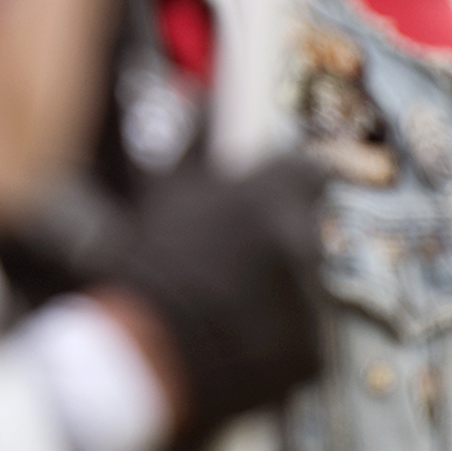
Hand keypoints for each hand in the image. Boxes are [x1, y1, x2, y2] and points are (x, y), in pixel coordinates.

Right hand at [98, 151, 330, 443]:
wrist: (140, 358)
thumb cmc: (141, 268)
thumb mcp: (158, 193)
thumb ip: (188, 139)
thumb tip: (198, 92)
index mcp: (271, 196)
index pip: (307, 173)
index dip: (287, 185)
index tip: (266, 198)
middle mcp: (302, 243)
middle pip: (303, 232)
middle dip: (274, 243)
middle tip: (226, 264)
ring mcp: (311, 301)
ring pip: (303, 286)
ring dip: (276, 292)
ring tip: (220, 311)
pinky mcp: (311, 355)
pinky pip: (301, 339)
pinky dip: (275, 342)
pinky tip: (231, 346)